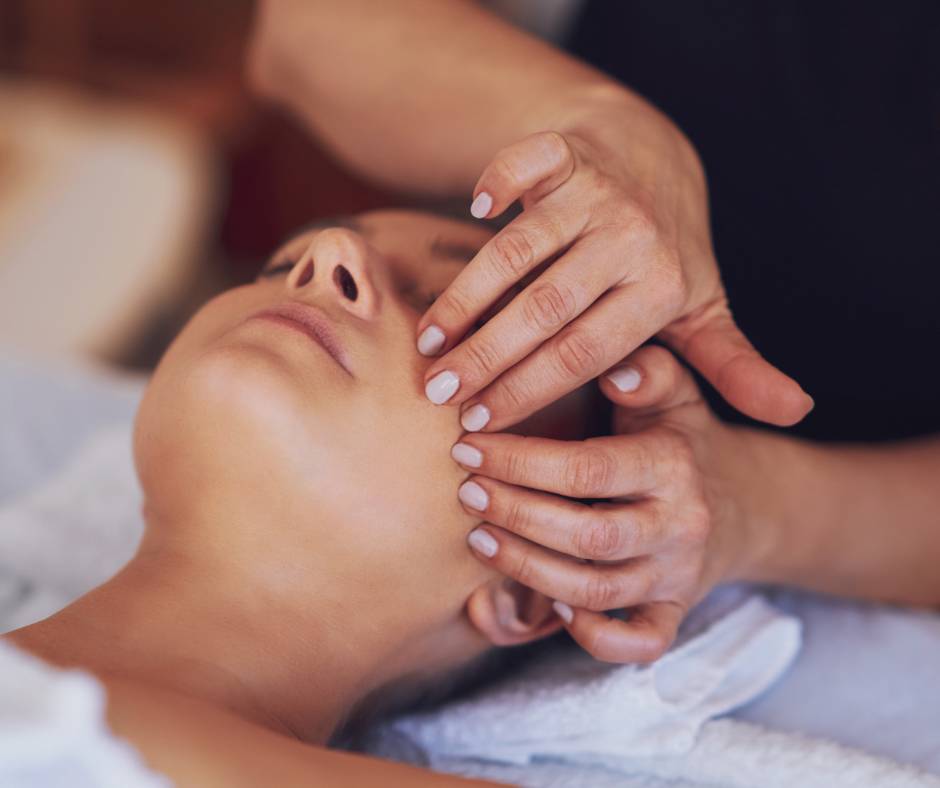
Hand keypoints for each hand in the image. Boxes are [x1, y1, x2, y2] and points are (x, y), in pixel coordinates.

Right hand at [418, 121, 812, 431]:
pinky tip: (472, 212)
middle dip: (485, 358)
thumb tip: (799, 411)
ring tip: (429, 343)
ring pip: (519, 250)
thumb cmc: (669, 254)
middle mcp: (632, 237)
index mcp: (662, 288)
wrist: (655, 159)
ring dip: (467, 297)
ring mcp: (597, 191)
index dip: (528, 391)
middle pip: (545, 309)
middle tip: (439, 396)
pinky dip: (499, 180)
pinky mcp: (567, 153)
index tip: (482, 422)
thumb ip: (734, 364)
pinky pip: (526, 163)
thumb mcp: (703, 311)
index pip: (584, 353)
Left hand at [451, 345, 764, 662]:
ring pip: (597, 592)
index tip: (468, 443)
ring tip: (479, 538)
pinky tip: (550, 608)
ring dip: (529, 570)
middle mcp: (681, 525)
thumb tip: (612, 368)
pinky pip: (638, 643)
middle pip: (588, 536)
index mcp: (673, 464)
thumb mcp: (671, 390)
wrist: (736, 498)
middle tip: (466, 492)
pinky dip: (593, 636)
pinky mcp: (675, 612)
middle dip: (516, 515)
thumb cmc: (678, 434)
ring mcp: (679, 575)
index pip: (588, 469)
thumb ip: (645, 370)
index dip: (520, 460)